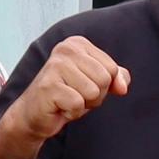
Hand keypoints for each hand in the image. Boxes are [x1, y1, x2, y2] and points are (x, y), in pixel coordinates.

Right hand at [3, 35, 130, 144]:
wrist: (35, 114)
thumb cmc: (66, 95)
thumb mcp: (96, 82)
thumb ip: (116, 78)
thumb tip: (123, 86)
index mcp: (78, 44)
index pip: (112, 68)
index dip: (103, 85)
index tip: (83, 86)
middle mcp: (65, 49)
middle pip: (104, 79)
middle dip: (95, 96)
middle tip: (75, 96)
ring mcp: (55, 66)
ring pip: (93, 92)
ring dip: (83, 104)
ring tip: (67, 100)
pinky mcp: (49, 86)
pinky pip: (78, 104)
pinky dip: (72, 112)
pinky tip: (60, 107)